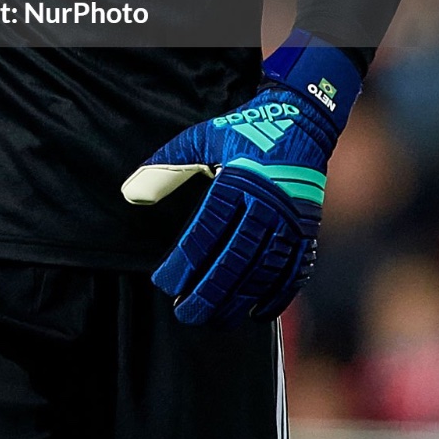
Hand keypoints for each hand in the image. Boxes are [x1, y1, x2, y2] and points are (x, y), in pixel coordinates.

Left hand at [122, 33, 360, 326]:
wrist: (301, 120)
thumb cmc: (243, 131)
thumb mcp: (201, 138)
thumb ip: (166, 165)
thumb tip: (131, 193)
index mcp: (238, 180)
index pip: (206, 232)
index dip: (184, 263)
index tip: (164, 282)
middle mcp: (268, 204)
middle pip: (235, 260)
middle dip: (208, 293)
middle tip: (184, 312)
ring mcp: (291, 221)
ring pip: (263, 273)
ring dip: (237, 300)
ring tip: (213, 319)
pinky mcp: (308, 231)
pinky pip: (294, 273)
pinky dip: (276, 297)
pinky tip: (255, 314)